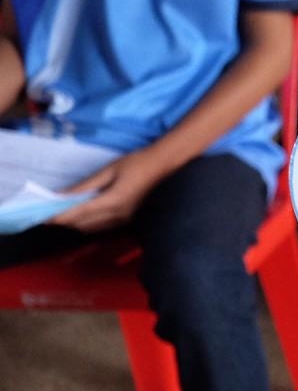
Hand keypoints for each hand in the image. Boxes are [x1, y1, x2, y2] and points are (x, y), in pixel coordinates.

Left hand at [50, 148, 170, 232]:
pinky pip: (101, 226)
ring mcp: (124, 219)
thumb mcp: (108, 170)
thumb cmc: (137, 162)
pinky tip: (82, 213)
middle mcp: (118, 215)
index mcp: (113, 201)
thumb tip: (62, 195)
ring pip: (91, 228)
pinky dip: (87, 222)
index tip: (41, 217)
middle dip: (64, 220)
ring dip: (75, 222)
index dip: (59, 216)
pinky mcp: (127, 219)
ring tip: (62, 212)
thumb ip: (85, 185)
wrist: (164, 165)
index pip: (79, 213)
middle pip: (82, 224)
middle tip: (47, 212)